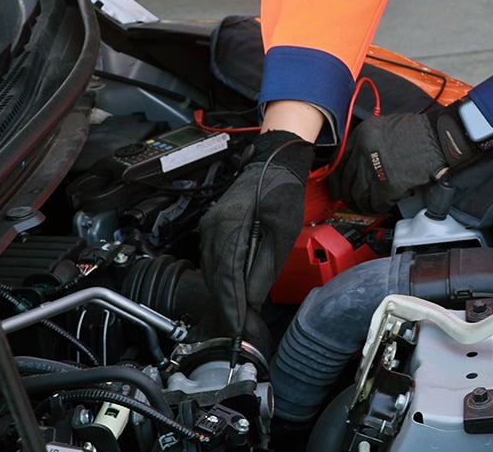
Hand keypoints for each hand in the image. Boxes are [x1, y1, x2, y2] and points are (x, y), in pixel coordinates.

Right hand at [199, 129, 312, 340]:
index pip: (227, 278)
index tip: (236, 328)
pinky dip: (222, 279)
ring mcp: (210, 228)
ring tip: (236, 317)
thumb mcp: (282, 231)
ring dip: (223, 295)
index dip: (231, 306)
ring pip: (211, 271)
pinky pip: (214, 260)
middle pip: (215, 278)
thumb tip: (252, 299)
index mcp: (230, 228)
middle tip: (236, 330)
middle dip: (226, 306)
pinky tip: (233, 292)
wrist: (273, 163)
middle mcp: (213, 229)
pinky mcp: (214, 228)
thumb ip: (265, 267)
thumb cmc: (281, 192)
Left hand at [334, 102, 492, 212]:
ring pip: (358, 195)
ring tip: (367, 207)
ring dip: (362, 204)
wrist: (441, 139)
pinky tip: (383, 207)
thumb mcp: (386, 128)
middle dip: (347, 195)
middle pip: (345, 180)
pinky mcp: (388, 186)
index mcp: (362, 135)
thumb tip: (358, 163)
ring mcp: (374, 169)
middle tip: (351, 201)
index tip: (338, 186)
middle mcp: (363, 151)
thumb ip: (369, 144)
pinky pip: (376, 203)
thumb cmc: (420, 133)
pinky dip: (378, 208)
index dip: (337, 178)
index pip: (338, 161)